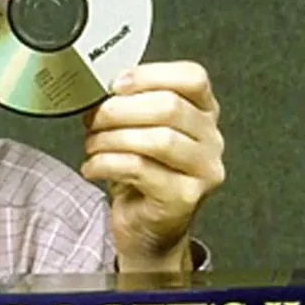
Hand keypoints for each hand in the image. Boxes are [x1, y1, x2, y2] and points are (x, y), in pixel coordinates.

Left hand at [81, 60, 224, 272]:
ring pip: (158, 139)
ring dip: (113, 138)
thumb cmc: (142, 177)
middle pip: (170, 107)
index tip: (116, 84)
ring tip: (92, 145)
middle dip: (121, 109)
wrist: (147, 230)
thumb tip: (99, 91)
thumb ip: (130, 106)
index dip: (151, 75)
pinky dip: (107, 164)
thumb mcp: (139, 132)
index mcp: (204, 113)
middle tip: (94, 119)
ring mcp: (203, 170)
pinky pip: (140, 169)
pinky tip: (93, 168)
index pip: (192, 78)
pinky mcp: (185, 198)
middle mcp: (211, 139)